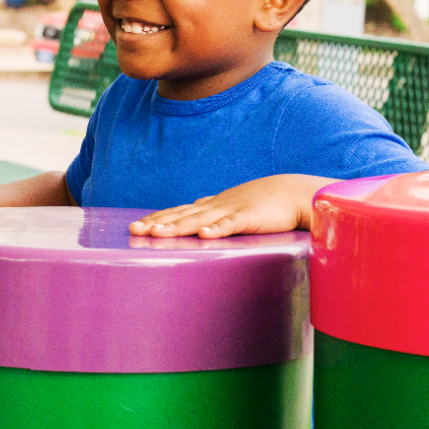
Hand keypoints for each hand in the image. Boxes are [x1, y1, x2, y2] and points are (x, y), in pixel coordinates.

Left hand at [129, 175, 333, 239]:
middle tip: (133, 231)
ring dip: (176, 226)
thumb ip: (216, 217)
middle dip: (156, 223)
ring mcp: (231, 211)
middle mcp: (215, 207)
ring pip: (199, 220)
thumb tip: (199, 226)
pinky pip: (231, 225)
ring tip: (156, 233)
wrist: (294, 193)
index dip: (156, 219)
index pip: (178, 212)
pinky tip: (203, 235)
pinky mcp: (250, 218)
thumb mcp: (234, 210)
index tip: (136, 226)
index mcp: (211, 206)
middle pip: (181, 215)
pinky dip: (217, 230)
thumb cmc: (264, 204)